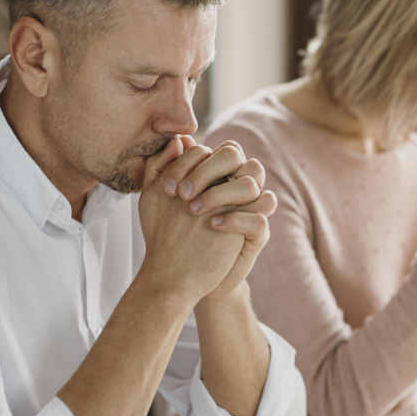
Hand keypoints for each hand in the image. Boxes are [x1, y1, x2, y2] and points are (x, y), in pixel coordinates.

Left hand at [138, 136, 274, 303]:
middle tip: (181, 194)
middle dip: (207, 170)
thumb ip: (162, 167)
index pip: (216, 148)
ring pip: (253, 181)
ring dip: (222, 192)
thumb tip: (179, 139)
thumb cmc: (169, 232)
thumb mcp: (156, 199)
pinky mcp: (256, 234)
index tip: (166, 186)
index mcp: (217, 173)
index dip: (192, 160)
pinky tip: (212, 225)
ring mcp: (249, 208)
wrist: (179, 276)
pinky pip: (259, 217)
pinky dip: (236, 218)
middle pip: (237, 156)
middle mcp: (236, 185)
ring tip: (194, 210)